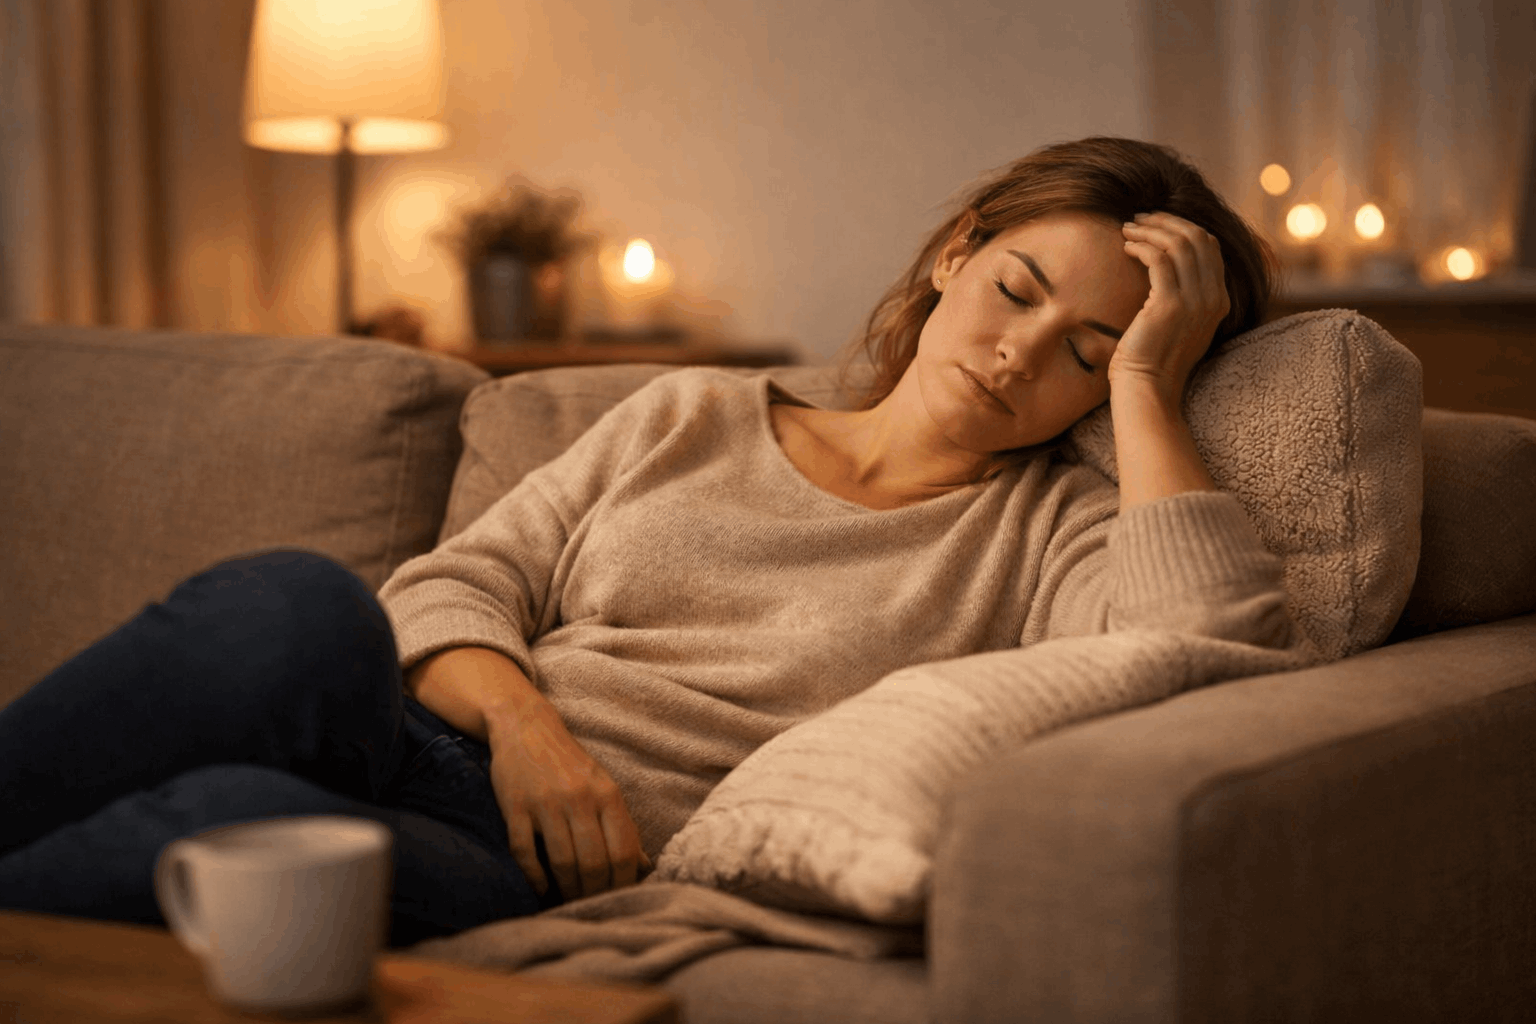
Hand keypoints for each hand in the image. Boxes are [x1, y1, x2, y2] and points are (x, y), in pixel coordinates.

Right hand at [484, 703, 650, 899]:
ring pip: (562, 860)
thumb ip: (623, 827)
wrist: (527, 727)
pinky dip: (534, 876)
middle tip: (590, 907)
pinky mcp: (515, 806)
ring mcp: (546, 802)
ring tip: (567, 902)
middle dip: (593, 893)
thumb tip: (645, 867)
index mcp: (607, 794)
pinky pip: (525, 851)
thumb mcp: (604, 788)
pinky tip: (540, 888)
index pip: (623, 852)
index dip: (622, 884)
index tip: (618, 900)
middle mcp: (580, 798)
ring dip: (566, 889)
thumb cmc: (570, 765)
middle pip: (593, 862)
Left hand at [1114, 211, 1230, 402]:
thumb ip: (1182, 296)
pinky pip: (1159, 259)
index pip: (1210, 247)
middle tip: (1140, 217)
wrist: (1147, 389)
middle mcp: (1213, 298)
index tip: (1157, 224)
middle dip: (1166, 221)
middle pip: (1197, 238)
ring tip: (1128, 227)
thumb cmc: (1153, 360)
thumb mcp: (1178, 324)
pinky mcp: (1170, 305)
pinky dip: (1141, 246)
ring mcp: (1195, 301)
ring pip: (1178, 244)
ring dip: (1150, 229)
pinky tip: (1126, 246)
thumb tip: (1164, 267)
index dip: (1183, 228)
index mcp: (1219, 300)